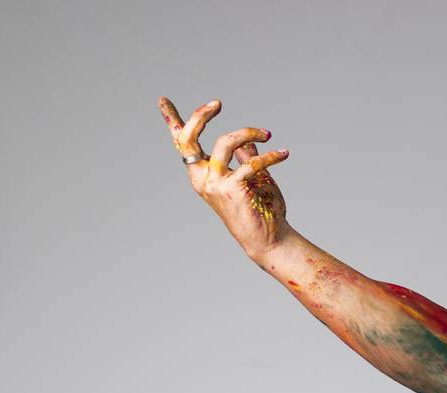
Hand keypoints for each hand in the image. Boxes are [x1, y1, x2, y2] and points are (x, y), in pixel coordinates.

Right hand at [157, 95, 293, 259]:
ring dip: (248, 132)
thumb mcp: (251, 177)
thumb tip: (247, 143)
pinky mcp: (233, 189)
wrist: (270, 238)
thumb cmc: (259, 209)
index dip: (171, 120)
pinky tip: (283, 155)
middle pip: (188, 139)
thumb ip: (245, 158)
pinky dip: (270, 156)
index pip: (182, 145)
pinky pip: (252, 162)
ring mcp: (215, 184)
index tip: (162, 99)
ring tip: (267, 134)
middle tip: (217, 103)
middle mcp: (203, 179)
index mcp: (203, 174)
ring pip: (224, 142)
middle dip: (200, 116)